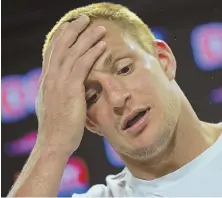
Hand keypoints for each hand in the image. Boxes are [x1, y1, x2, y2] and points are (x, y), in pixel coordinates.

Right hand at [36, 16, 105, 155]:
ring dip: (87, 38)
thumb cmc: (57, 126)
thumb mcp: (53, 105)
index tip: (71, 27)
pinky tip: (101, 45)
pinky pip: (83, 66)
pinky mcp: (70, 90)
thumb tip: (65, 85)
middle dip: (73, 30)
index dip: (62, 37)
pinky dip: (92, 53)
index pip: (53, 52)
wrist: (53, 142)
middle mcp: (50, 78)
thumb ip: (58, 91)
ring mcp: (59, 83)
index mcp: (47, 80)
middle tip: (84, 19)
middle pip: (62, 46)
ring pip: (73, 53)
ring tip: (98, 28)